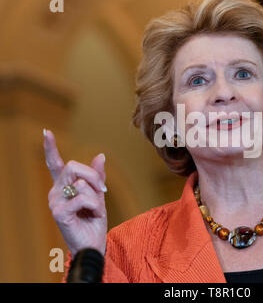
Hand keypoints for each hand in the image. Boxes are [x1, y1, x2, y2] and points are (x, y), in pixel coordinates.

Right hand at [43, 129, 107, 256]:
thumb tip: (100, 155)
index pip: (55, 164)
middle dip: (93, 176)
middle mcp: (55, 191)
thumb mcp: (98, 195)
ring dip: (97, 196)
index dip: (50, 148)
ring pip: (82, 183)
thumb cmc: (93, 220)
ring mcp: (54, 202)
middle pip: (73, 166)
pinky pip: (83, 197)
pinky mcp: (58, 212)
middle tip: (103, 190)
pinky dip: (95, 206)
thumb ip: (97, 176)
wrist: (93, 244)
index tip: (46, 132)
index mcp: (63, 186)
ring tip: (95, 210)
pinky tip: (94, 215)